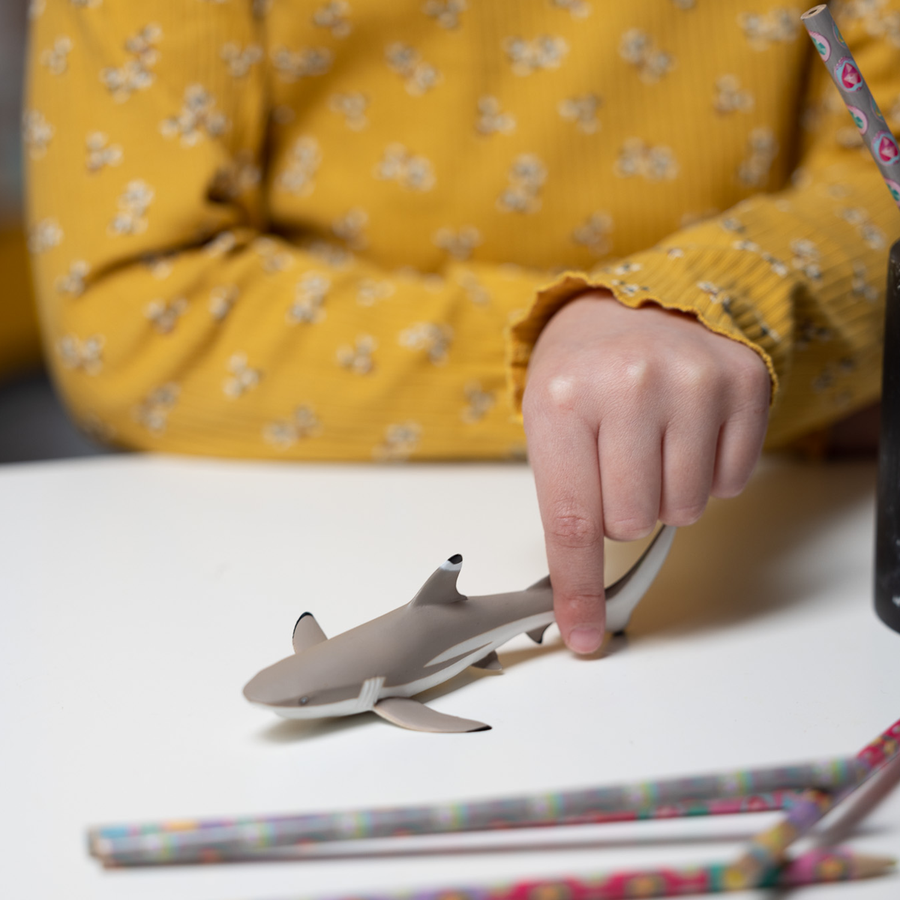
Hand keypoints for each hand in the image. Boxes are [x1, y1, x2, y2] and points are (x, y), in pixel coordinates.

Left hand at [522, 290, 770, 652]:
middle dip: (621, 511)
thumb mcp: (547, 423)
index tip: (584, 635)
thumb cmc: (580, 376)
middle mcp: (628, 387)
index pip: (570, 521)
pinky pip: (730, 484)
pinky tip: (686, 433)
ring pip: (685, 510)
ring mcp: (692, 382)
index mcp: (562, 402)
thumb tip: (576, 607)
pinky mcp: (743, 383)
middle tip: (615, 464)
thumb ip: (563, 507)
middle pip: (631, 523)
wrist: (627, 304)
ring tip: (650, 445)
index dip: (578, 589)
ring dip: (665, 495)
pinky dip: (707, 474)